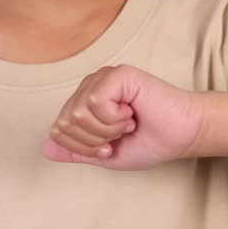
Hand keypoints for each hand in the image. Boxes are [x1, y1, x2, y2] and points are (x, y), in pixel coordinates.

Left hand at [40, 64, 204, 170]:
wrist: (182, 135)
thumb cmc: (149, 142)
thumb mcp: (105, 155)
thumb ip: (75, 151)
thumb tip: (44, 148)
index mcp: (84, 102)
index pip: (58, 130)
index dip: (83, 148)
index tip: (110, 146)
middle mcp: (90, 86)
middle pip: (66, 122)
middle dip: (94, 140)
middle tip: (120, 135)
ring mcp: (103, 77)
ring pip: (79, 112)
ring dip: (107, 129)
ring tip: (127, 123)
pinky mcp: (117, 74)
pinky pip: (95, 100)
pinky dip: (114, 117)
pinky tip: (131, 112)